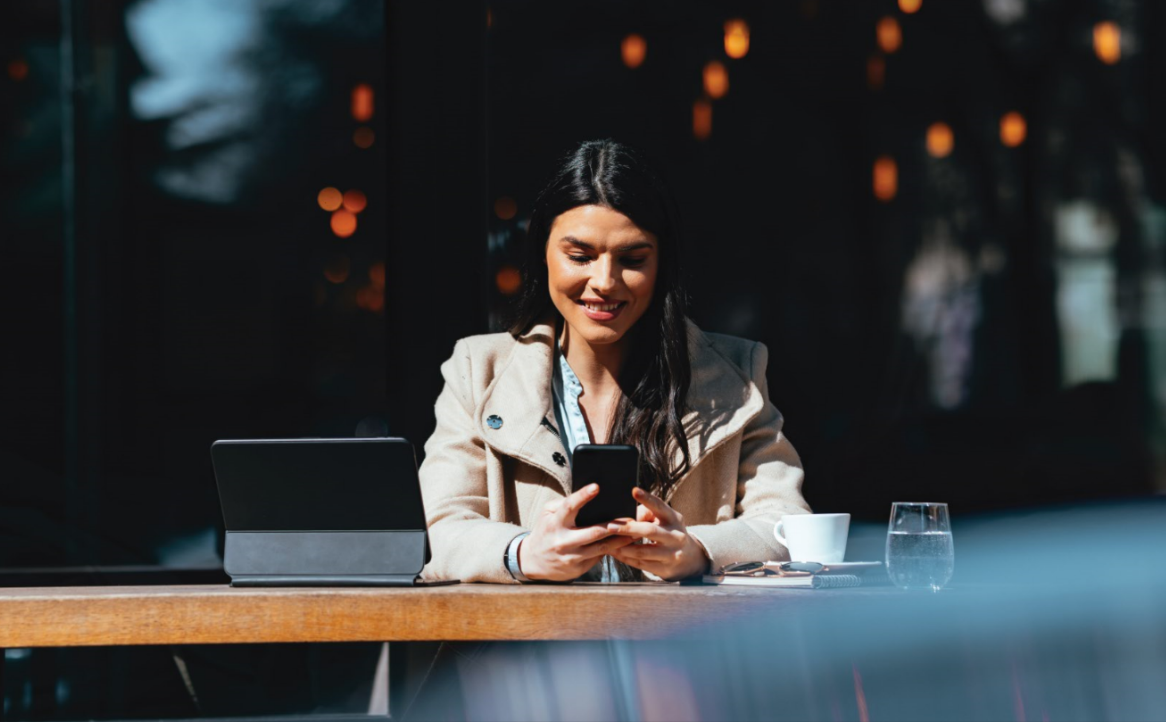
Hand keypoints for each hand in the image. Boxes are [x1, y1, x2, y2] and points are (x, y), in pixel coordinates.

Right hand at [518, 484, 635, 581]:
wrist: (533, 560)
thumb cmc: (545, 531)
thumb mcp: (547, 514)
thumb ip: (564, 503)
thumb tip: (586, 496)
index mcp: (554, 523)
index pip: (569, 507)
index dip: (582, 496)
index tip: (596, 487)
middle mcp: (563, 541)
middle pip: (593, 532)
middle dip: (613, 525)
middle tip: (631, 518)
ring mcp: (571, 557)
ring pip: (601, 548)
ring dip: (620, 540)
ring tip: (636, 532)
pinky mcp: (578, 568)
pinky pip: (598, 557)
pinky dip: (612, 550)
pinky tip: (625, 544)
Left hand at [607, 488, 710, 579]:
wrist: (688, 558)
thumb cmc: (669, 531)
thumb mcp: (665, 519)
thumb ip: (648, 514)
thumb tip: (628, 517)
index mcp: (674, 518)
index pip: (660, 506)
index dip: (647, 499)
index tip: (634, 491)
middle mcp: (675, 536)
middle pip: (649, 531)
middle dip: (628, 528)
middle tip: (610, 526)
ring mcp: (672, 554)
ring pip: (643, 551)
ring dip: (623, 547)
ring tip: (608, 542)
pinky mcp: (665, 569)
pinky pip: (641, 564)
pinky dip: (626, 558)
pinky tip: (615, 553)